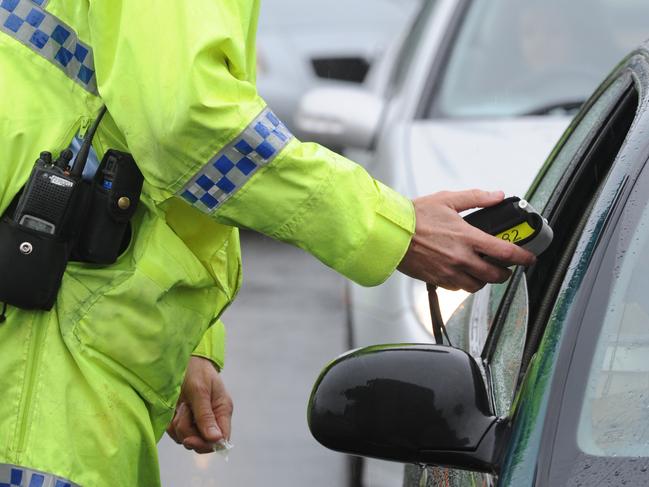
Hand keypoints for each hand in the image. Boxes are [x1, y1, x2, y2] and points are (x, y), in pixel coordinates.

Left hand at [167, 356, 232, 453]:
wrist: (182, 360)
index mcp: (222, 411)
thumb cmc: (196, 371)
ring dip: (179, 425)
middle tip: (183, 413)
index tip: (190, 438)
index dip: (206, 444)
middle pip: (201, 442)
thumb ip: (206, 416)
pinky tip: (175, 409)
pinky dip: (172, 424)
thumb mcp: (200, 391)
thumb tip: (216, 439)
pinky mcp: (185, 421)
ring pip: (186, 439)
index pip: (221, 439)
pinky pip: (175, 433)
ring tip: (181, 405)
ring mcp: (198, 421)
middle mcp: (212, 419)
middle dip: (188, 432)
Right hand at [398, 189, 535, 291]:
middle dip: (504, 273)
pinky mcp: (438, 280)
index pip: (505, 252)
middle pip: (495, 276)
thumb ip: (476, 198)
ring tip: (482, 270)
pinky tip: (461, 271)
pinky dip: (464, 282)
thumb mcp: (448, 200)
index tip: (529, 258)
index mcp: (467, 237)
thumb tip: (497, 196)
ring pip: (477, 285)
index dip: (523, 258)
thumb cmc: (415, 217)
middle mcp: (461, 258)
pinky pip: (458, 288)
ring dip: (484, 279)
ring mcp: (449, 272)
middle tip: (504, 267)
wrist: (390, 233)